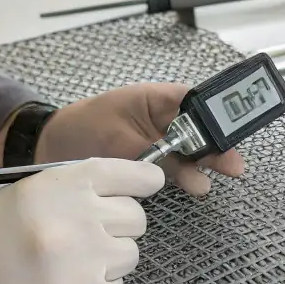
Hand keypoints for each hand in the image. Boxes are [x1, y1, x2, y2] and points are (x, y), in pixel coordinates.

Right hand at [0, 157, 163, 283]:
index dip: (142, 178)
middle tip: (92, 235)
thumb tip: (106, 188)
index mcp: (56, 187)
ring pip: (129, 255)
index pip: (121, 172)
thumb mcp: (10, 196)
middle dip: (119, 225)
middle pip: (135, 217)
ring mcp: (83, 265)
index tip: (151, 182)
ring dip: (109, 260)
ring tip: (73, 266)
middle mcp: (76, 220)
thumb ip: (59, 189)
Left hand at [34, 83, 245, 196]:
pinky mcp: (151, 160)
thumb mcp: (120, 141)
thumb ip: (157, 153)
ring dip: (202, 165)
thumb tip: (189, 166)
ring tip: (209, 181)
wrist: (50, 148)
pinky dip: (185, 175)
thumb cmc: (82, 130)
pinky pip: (175, 166)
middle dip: (217, 146)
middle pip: (199, 129)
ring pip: (190, 150)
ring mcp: (157, 139)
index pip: (196, 102)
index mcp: (156, 98)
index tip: (230, 134)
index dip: (216, 117)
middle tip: (234, 165)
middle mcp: (162, 117)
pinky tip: (196, 185)